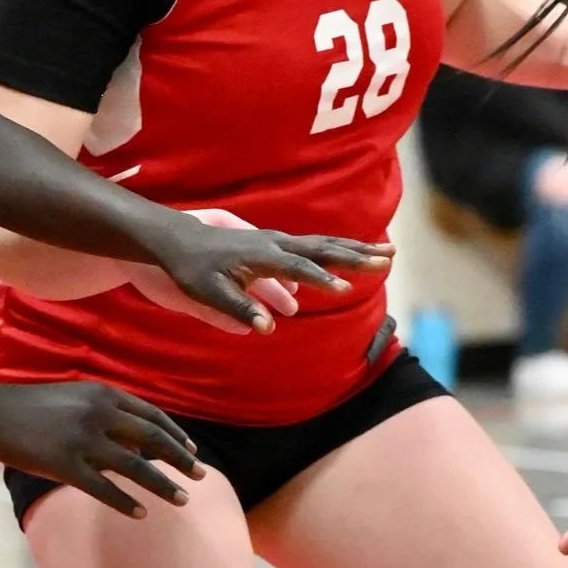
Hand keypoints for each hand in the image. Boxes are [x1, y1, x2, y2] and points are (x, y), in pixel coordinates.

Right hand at [0, 379, 201, 519]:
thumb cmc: (31, 407)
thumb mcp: (74, 398)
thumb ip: (106, 413)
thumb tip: (137, 441)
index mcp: (103, 394)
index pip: (151, 416)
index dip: (175, 435)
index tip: (192, 451)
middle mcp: (99, 414)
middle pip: (152, 440)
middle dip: (181, 459)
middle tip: (202, 476)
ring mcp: (83, 441)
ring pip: (136, 467)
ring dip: (163, 486)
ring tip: (183, 500)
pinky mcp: (65, 465)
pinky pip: (104, 489)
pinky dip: (126, 502)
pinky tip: (142, 513)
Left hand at [139, 206, 391, 334]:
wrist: (177, 240)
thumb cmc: (192, 269)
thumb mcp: (208, 293)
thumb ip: (238, 309)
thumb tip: (266, 328)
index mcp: (262, 256)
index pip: (299, 268)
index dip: (323, 280)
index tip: (345, 291)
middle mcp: (275, 244)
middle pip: (324, 249)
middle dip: (358, 256)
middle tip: (390, 260)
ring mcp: (278, 241)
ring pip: (325, 244)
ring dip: (357, 249)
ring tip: (388, 252)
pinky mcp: (276, 244)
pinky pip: (315, 246)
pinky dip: (339, 249)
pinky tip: (354, 256)